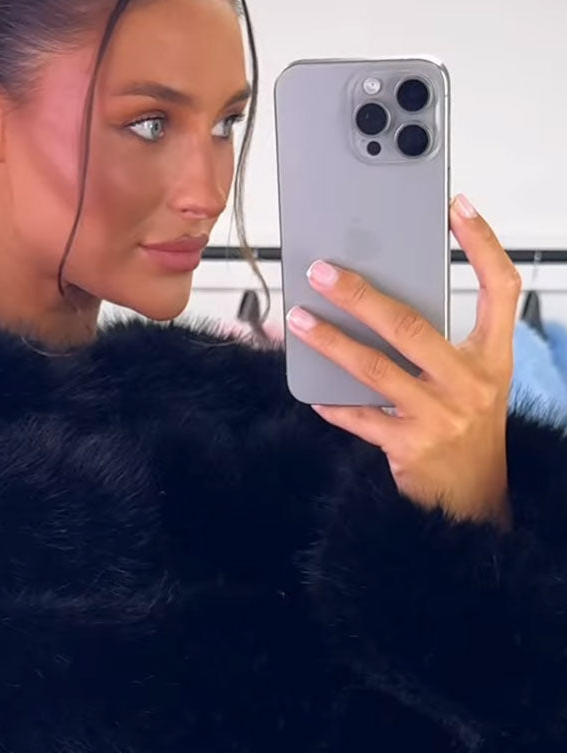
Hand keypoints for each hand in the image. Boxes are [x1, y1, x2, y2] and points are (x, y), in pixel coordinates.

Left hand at [286, 194, 519, 527]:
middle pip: (411, 326)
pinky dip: (336, 405)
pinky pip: (363, 420)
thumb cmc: (468, 429)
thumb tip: (385, 303)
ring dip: (331, 343)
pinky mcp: (412, 449)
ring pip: (376, 370)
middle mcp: (471, 384)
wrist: (476, 499)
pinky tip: (314, 391)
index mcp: (494, 357)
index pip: (501, 287)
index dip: (483, 244)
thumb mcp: (476, 381)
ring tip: (299, 320)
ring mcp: (441, 417)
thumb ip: (445, 344)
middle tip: (324, 272)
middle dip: (361, 295)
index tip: (457, 207)